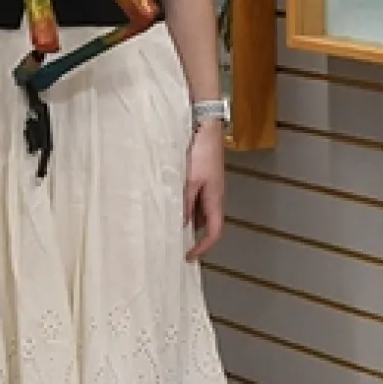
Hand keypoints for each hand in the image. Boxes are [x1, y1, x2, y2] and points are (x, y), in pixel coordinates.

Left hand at [183, 121, 226, 260]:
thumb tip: (180, 225)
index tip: (187, 256)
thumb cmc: (200, 153)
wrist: (204, 127)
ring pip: (199, 211)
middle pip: (207, 224)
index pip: (214, 232)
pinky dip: (184, 205)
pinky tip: (169, 203)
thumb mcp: (189, 181)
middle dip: (193, 236)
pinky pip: (193, 198)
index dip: (203, 247)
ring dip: (187, 219)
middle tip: (174, 243)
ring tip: (167, 225)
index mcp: (216, 200)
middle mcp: (214, 196)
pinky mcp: (201, 178)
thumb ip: (184, 204)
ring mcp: (208, 187)